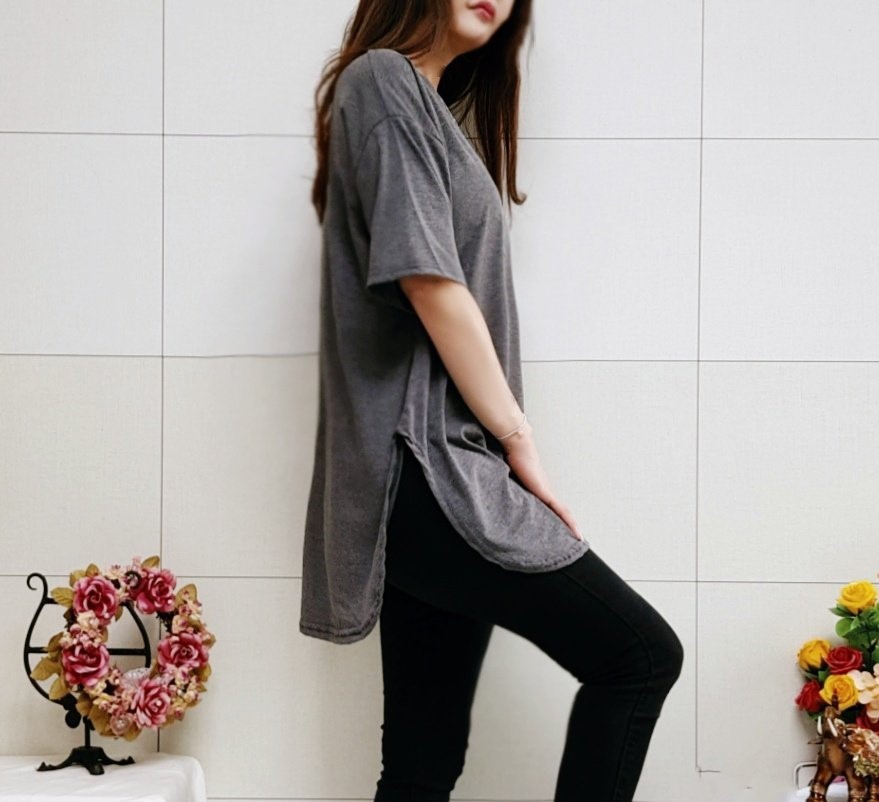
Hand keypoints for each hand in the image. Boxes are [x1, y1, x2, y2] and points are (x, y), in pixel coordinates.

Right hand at [500, 422, 583, 541]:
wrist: (519, 448)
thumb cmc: (514, 460)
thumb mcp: (511, 480)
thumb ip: (512, 488)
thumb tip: (501, 494)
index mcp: (539, 491)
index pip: (551, 509)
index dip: (557, 519)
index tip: (562, 531)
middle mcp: (546, 492)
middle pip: (561, 513)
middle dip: (568, 525)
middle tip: (574, 538)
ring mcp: (548, 493)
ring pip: (564, 514)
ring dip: (571, 525)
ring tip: (578, 537)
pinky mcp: (547, 494)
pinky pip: (561, 511)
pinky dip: (569, 521)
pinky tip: (576, 530)